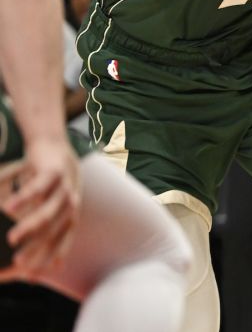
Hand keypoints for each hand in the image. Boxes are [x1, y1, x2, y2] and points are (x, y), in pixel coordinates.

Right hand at [0, 138, 79, 273]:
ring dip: (29, 226)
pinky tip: (8, 207)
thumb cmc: (48, 181)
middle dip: (37, 248)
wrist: (54, 147)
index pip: (61, 241)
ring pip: (47, 210)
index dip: (47, 259)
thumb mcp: (45, 205)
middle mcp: (70, 203)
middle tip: (18, 263)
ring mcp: (64, 187)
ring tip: (11, 238)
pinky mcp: (54, 172)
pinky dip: (24, 197)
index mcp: (70, 214)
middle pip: (54, 230)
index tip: (33, 276)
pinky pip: (38, 187)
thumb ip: (34, 224)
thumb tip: (21, 246)